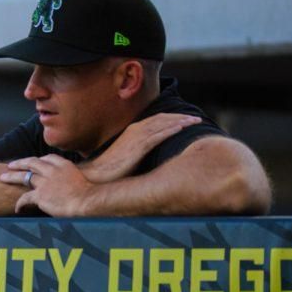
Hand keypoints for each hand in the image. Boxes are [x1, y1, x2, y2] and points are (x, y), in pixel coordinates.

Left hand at [0, 155, 95, 215]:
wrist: (87, 201)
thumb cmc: (88, 194)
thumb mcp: (80, 178)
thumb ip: (69, 176)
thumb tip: (66, 183)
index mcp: (63, 165)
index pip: (48, 158)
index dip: (39, 159)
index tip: (33, 161)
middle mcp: (52, 170)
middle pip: (32, 162)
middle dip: (20, 163)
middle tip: (10, 165)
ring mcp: (45, 182)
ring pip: (24, 176)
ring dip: (12, 177)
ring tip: (3, 178)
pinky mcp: (40, 195)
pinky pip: (25, 198)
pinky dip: (20, 203)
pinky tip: (18, 208)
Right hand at [80, 113, 200, 183]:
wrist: (96, 174)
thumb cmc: (111, 169)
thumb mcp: (128, 155)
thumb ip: (140, 150)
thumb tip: (152, 155)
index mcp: (133, 131)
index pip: (157, 119)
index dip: (172, 118)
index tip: (186, 119)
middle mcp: (135, 130)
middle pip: (162, 118)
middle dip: (180, 117)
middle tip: (195, 118)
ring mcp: (137, 137)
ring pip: (163, 124)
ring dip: (180, 121)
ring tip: (194, 121)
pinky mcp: (138, 147)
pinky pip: (158, 135)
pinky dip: (171, 130)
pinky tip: (182, 128)